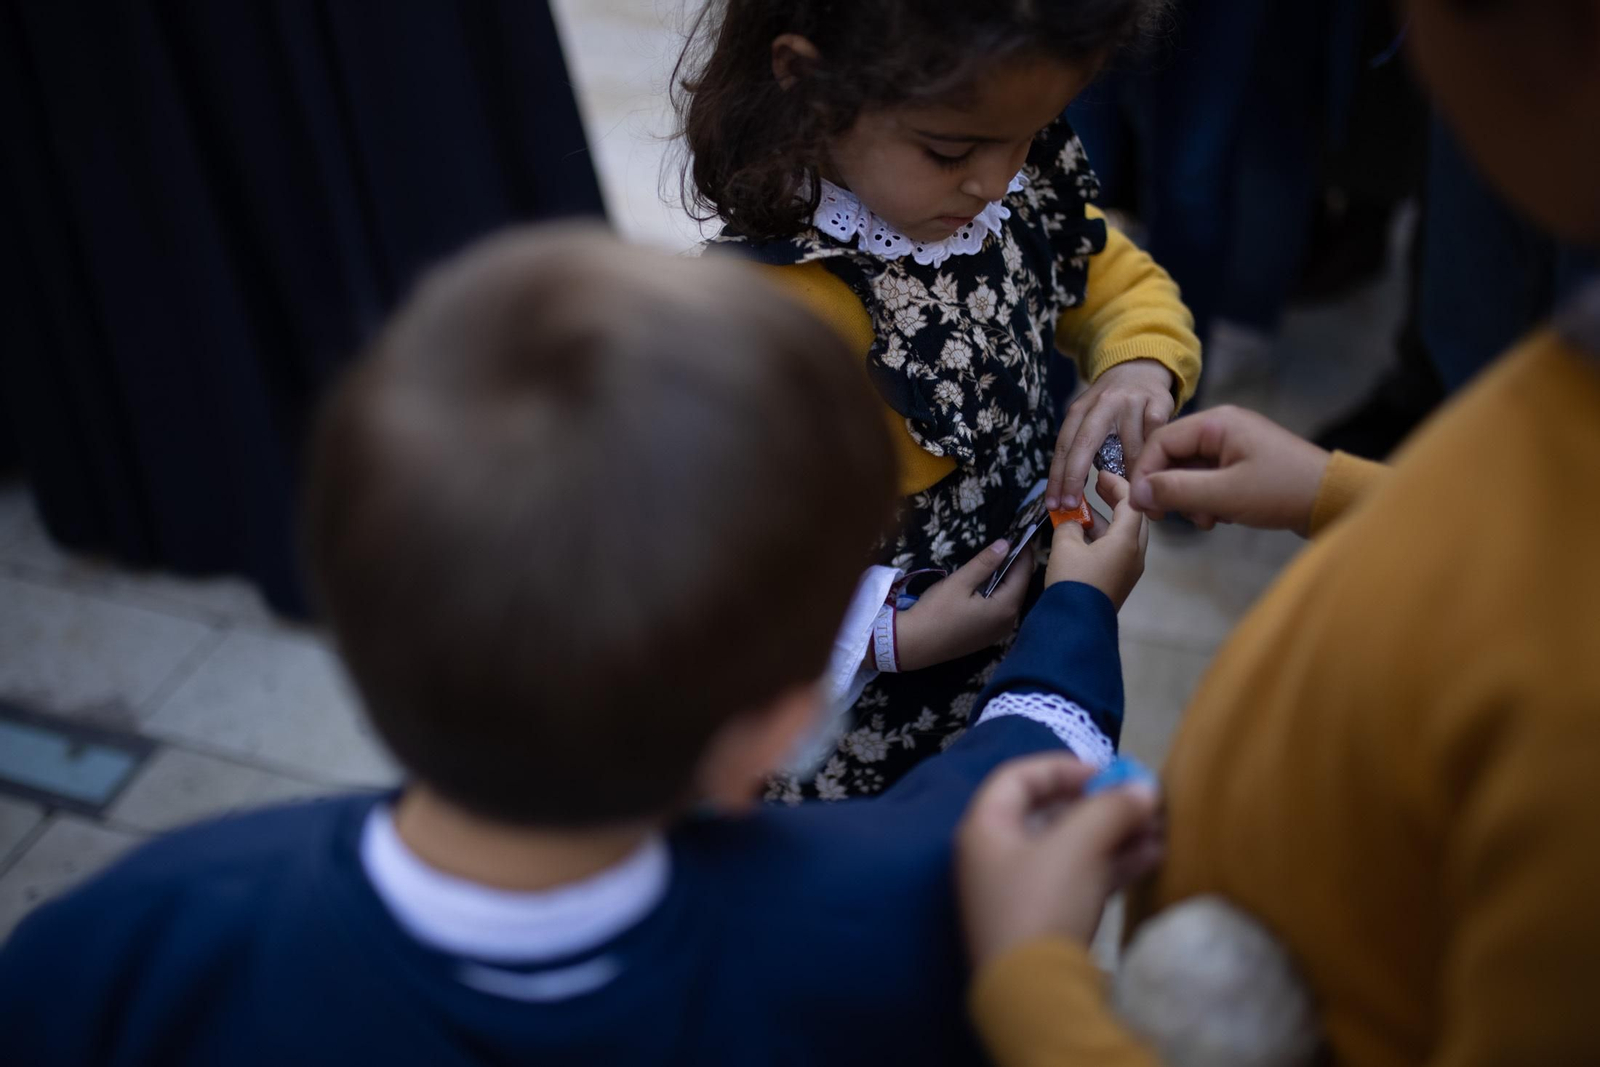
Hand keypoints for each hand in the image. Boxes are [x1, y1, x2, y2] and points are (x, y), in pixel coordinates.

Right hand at [894, 540, 1031, 670]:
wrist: (915, 645)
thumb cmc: (936, 612)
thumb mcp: (959, 582)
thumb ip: (985, 563)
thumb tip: (1005, 544)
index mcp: (1006, 607)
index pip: (1024, 572)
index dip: (1024, 551)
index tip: (1020, 532)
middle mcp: (1009, 621)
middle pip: (1020, 586)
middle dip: (1016, 564)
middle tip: (1008, 542)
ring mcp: (999, 631)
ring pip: (1011, 598)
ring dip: (1007, 579)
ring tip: (998, 558)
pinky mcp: (988, 636)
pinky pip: (1001, 609)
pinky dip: (999, 593)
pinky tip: (988, 583)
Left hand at [957, 753, 1162, 967]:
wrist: (1035, 996)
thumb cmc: (1042, 902)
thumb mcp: (1077, 845)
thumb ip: (1111, 808)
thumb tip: (1145, 789)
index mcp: (985, 828)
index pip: (1018, 777)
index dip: (1063, 767)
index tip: (1107, 772)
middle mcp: (997, 856)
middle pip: (1050, 813)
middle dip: (1101, 805)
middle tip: (1143, 802)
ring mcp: (1022, 891)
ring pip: (1072, 848)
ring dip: (1115, 835)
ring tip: (1160, 830)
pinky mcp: (1046, 921)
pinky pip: (1081, 879)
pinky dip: (1114, 865)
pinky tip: (1153, 858)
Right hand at [1045, 470, 1147, 608]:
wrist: (1075, 626)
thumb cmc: (1072, 581)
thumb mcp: (1065, 546)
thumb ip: (1070, 525)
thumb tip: (1072, 522)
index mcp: (1127, 541)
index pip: (1131, 502)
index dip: (1117, 484)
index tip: (1100, 474)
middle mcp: (1135, 554)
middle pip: (1134, 518)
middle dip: (1116, 500)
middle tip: (1097, 487)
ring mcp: (1130, 570)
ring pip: (1125, 535)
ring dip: (1107, 520)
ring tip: (1084, 511)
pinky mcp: (1120, 581)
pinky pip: (1118, 551)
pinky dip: (1104, 537)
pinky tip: (1083, 535)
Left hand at [1047, 359, 1175, 511]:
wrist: (1141, 367)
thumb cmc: (1112, 405)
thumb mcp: (1091, 417)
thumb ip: (1083, 447)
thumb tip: (1073, 493)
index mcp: (1081, 408)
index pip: (1063, 445)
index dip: (1057, 476)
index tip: (1053, 503)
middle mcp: (1103, 403)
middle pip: (1084, 442)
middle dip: (1074, 477)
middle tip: (1072, 506)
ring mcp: (1132, 402)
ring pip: (1129, 448)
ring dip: (1128, 479)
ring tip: (1127, 503)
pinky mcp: (1159, 403)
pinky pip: (1155, 439)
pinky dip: (1153, 461)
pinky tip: (1152, 478)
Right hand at [1128, 406, 1331, 534]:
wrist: (1334, 501)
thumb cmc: (1281, 491)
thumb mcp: (1224, 494)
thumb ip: (1177, 491)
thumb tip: (1137, 493)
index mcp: (1217, 423)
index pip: (1161, 441)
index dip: (1145, 474)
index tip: (1142, 506)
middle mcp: (1222, 427)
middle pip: (1174, 456)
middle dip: (1170, 489)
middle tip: (1171, 519)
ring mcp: (1234, 446)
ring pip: (1190, 471)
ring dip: (1190, 499)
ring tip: (1208, 520)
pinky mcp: (1243, 464)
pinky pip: (1209, 479)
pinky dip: (1207, 500)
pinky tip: (1221, 517)